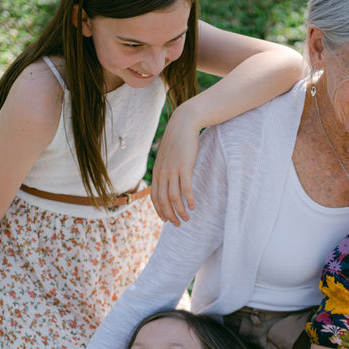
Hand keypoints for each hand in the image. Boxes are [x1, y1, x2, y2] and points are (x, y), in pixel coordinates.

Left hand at [151, 104, 199, 224]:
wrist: (183, 124)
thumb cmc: (178, 141)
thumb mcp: (168, 157)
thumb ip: (167, 169)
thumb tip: (169, 181)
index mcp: (157, 172)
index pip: (155, 197)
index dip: (160, 211)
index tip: (167, 220)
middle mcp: (162, 173)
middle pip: (163, 201)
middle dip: (170, 215)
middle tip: (178, 224)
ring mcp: (172, 170)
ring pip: (173, 197)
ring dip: (180, 211)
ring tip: (187, 218)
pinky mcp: (184, 167)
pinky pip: (185, 188)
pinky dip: (188, 200)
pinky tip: (193, 206)